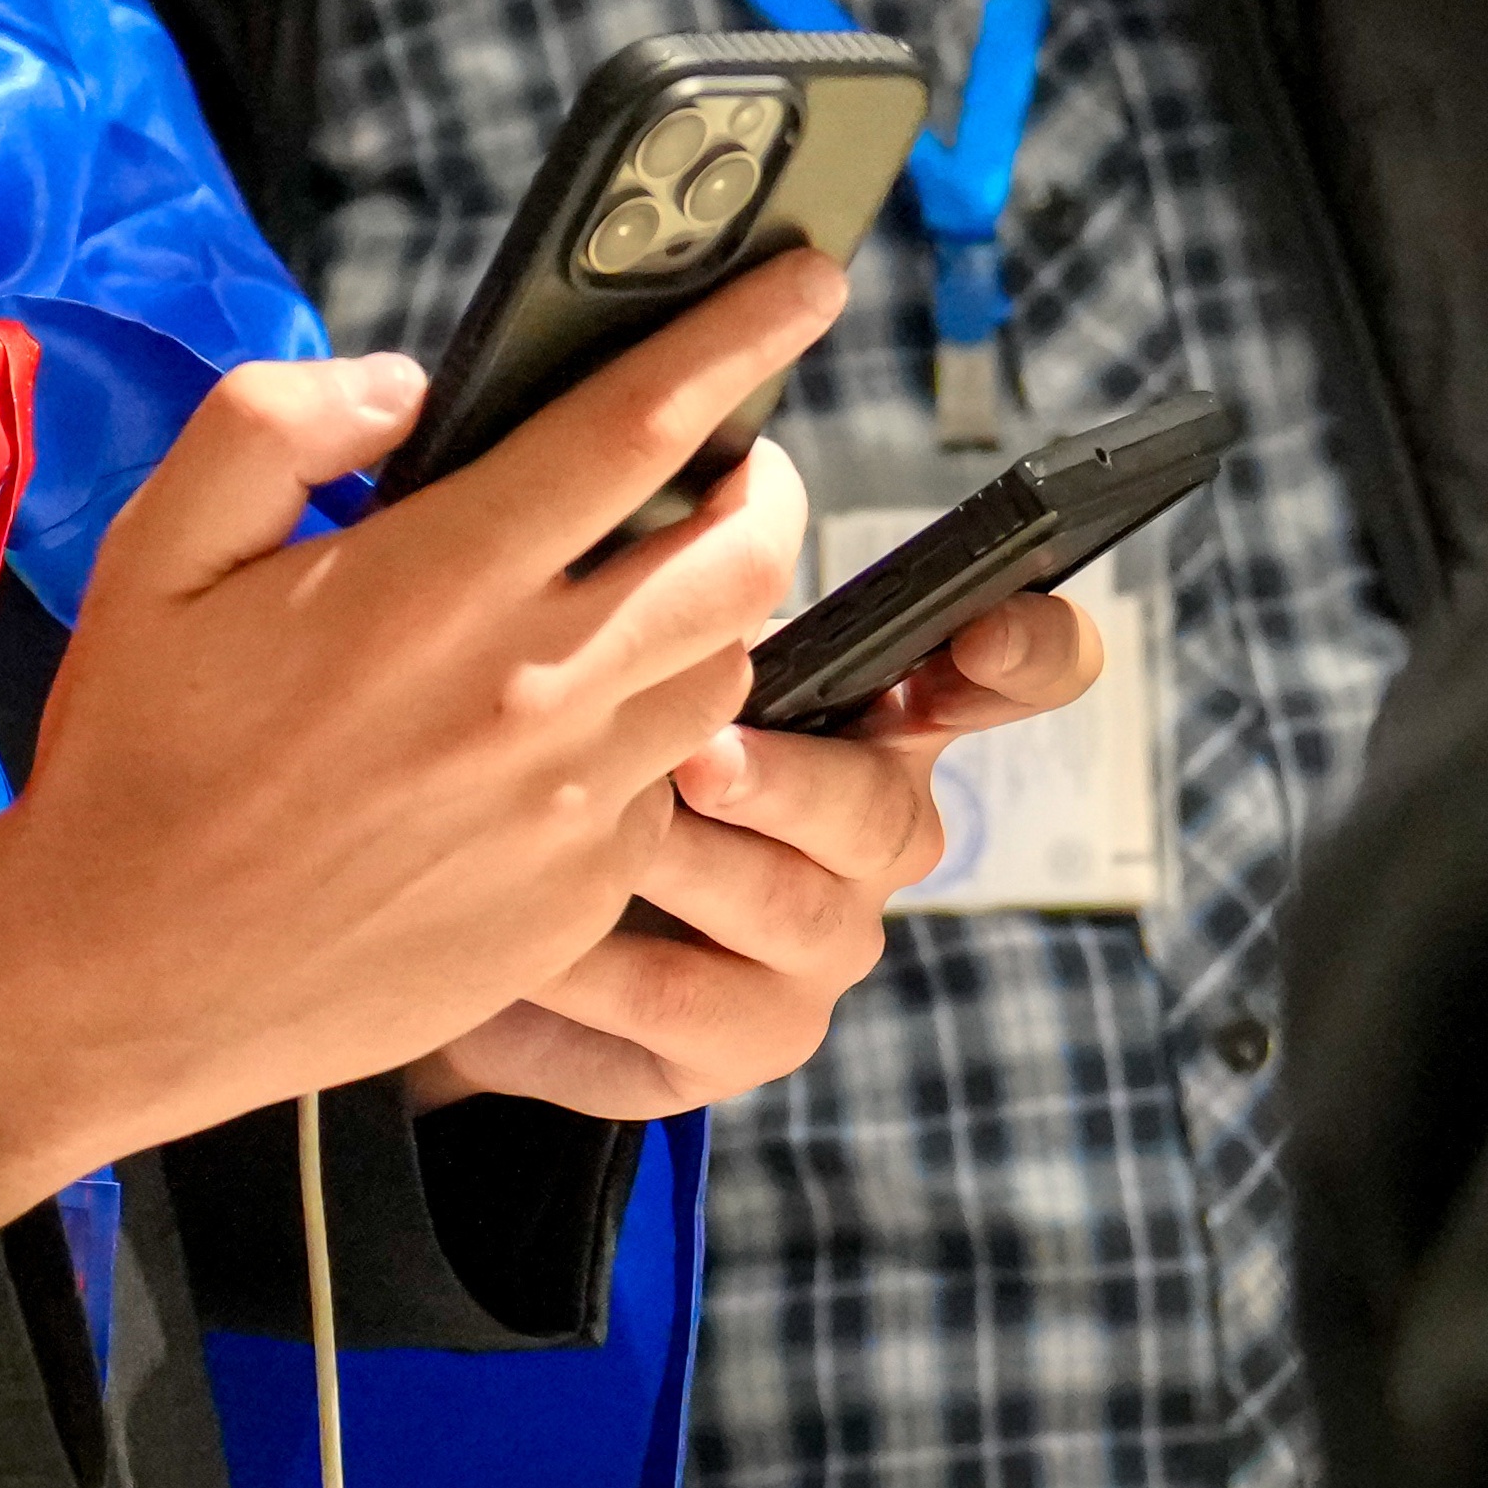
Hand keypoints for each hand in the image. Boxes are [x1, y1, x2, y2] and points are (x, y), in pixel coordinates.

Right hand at [0, 254, 841, 1220]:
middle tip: (731, 463)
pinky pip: (670, 786)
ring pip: (729, 672)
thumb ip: (275, 426)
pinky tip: (565, 731)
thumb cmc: (139, 753)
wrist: (131, 980)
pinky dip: (651, 733)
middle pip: (746, 559)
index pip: (638, 428)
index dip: (740, 337)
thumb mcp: (155, 550)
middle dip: (767, 486)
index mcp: (434, 583)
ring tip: (642, 593)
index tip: (808, 280)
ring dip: (712, 610)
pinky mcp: (581, 896)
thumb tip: (407, 387)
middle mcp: (532, 691)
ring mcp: (572, 807)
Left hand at [416, 582, 1108, 1117]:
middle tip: (696, 758)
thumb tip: (684, 444)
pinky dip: (593, 973)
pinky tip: (519, 944)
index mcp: (870, 712)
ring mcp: (812, 949)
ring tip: (581, 836)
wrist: (462, 907)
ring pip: (784, 913)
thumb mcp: (614, 640)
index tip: (984, 629)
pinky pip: (680, 1010)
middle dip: (787, 783)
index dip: (1025, 651)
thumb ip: (672, 569)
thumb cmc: (557, 730)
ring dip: (676, 869)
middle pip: (884, 814)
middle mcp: (869, 834)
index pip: (1010, 673)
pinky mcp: (735, 1043)